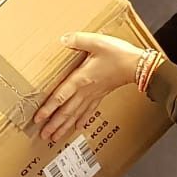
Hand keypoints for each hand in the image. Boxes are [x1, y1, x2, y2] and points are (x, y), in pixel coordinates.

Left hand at [33, 32, 148, 146]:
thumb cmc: (118, 54)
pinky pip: (89, 110)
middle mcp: (85, 91)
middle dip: (54, 124)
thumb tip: (62, 39)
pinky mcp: (101, 94)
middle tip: (44, 136)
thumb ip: (78, 40)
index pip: (60, 97)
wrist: (138, 65)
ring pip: (76, 114)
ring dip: (65, 127)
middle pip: (66, 111)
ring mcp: (94, 94)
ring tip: (55, 137)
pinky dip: (82, 120)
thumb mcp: (96, 42)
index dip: (48, 109)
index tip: (38, 119)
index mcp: (81, 79)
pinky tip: (78, 127)